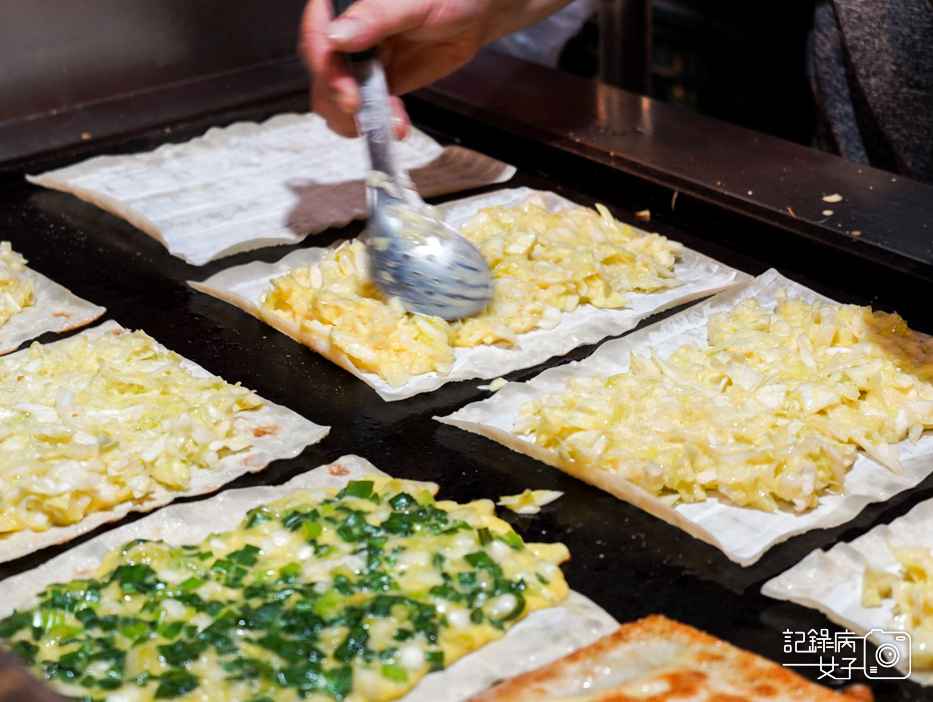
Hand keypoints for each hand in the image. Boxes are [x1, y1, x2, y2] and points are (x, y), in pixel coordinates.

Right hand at [300, 0, 573, 137]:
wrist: (473, 14)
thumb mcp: (412, 3)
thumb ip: (374, 18)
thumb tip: (338, 37)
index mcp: (342, 6)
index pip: (317, 38)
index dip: (326, 71)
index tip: (349, 96)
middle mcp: (344, 34)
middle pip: (321, 74)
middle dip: (339, 102)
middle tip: (364, 116)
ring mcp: (358, 62)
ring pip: (335, 98)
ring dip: (357, 120)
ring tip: (390, 123)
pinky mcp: (375, 84)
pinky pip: (364, 110)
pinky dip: (377, 123)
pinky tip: (397, 124)